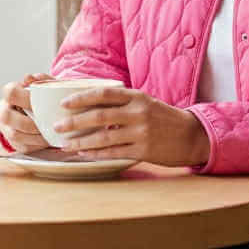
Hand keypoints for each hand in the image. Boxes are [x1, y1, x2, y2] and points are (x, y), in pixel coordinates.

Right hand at [0, 73, 56, 151]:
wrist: (41, 113)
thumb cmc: (43, 97)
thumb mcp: (45, 86)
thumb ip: (40, 80)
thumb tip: (30, 78)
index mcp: (9, 94)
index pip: (10, 92)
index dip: (25, 98)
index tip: (40, 103)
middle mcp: (3, 110)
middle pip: (7, 116)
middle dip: (29, 121)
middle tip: (46, 122)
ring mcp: (6, 128)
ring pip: (15, 134)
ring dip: (35, 135)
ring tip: (50, 132)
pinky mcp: (13, 143)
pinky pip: (23, 146)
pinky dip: (37, 144)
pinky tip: (47, 139)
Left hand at [54, 87, 210, 166]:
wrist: (191, 135)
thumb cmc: (163, 118)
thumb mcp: (145, 102)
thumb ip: (122, 103)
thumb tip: (90, 106)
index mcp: (137, 96)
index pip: (104, 93)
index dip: (82, 97)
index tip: (64, 103)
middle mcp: (138, 112)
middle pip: (99, 115)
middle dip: (75, 121)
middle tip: (57, 126)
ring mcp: (141, 132)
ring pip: (104, 138)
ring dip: (81, 142)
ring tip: (66, 144)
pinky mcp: (144, 150)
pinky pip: (114, 153)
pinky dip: (96, 154)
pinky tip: (84, 155)